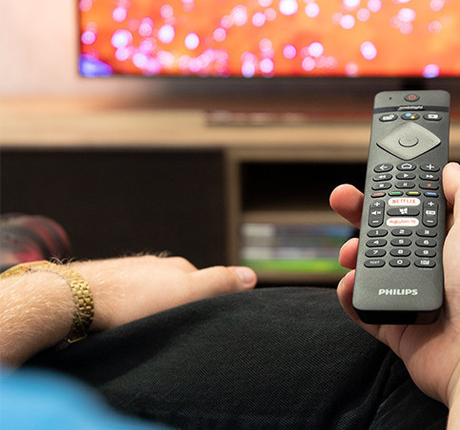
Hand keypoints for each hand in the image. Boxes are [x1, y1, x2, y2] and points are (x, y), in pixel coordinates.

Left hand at [0, 255, 256, 365]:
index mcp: (178, 266)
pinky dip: (129, 310)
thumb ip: (219, 283)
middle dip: (179, 304)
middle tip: (176, 326)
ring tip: (148, 326)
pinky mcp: (105, 285)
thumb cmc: (133, 300)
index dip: (209, 301)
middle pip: (176, 286)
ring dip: (152, 307)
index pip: (204, 282)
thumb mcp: (187, 293)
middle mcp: (154, 265)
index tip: (206, 319)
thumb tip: (252, 275)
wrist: (75, 298)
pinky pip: (126, 299)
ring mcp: (128, 272)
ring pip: (149, 292)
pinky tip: (124, 322)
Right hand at [330, 163, 459, 426]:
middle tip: (343, 200)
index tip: (375, 176)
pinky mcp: (399, 325)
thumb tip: (451, 170)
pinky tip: (351, 284)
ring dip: (356, 254)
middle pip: (390, 232)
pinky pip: (365, 306)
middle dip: (364, 214)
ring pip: (373, 267)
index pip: (420, 206)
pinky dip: (352, 295)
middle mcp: (437, 266)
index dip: (397, 189)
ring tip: (351, 252)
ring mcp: (415, 296)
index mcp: (456, 238)